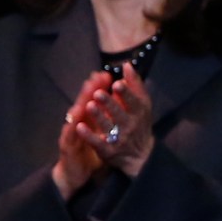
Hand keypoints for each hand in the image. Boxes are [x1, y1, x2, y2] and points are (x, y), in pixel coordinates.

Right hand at [51, 70, 111, 196]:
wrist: (73, 174)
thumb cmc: (86, 153)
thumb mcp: (98, 134)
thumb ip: (104, 118)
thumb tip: (115, 103)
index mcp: (86, 119)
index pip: (92, 99)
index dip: (99, 87)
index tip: (107, 74)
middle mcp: (77, 123)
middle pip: (83, 102)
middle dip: (91, 89)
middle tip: (98, 77)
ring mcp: (71, 133)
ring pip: (75, 116)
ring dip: (81, 104)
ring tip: (88, 93)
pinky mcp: (67, 146)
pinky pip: (70, 136)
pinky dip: (73, 128)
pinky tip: (76, 121)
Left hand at [72, 62, 156, 176]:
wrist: (140, 156)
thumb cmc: (139, 123)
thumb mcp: (142, 105)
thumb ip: (135, 85)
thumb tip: (127, 65)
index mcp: (139, 113)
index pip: (134, 102)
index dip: (126, 94)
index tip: (117, 84)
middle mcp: (130, 126)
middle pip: (119, 114)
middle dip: (109, 104)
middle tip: (98, 93)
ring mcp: (119, 139)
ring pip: (108, 127)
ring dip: (98, 117)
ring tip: (89, 106)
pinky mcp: (108, 150)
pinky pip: (97, 143)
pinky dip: (89, 135)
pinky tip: (79, 127)